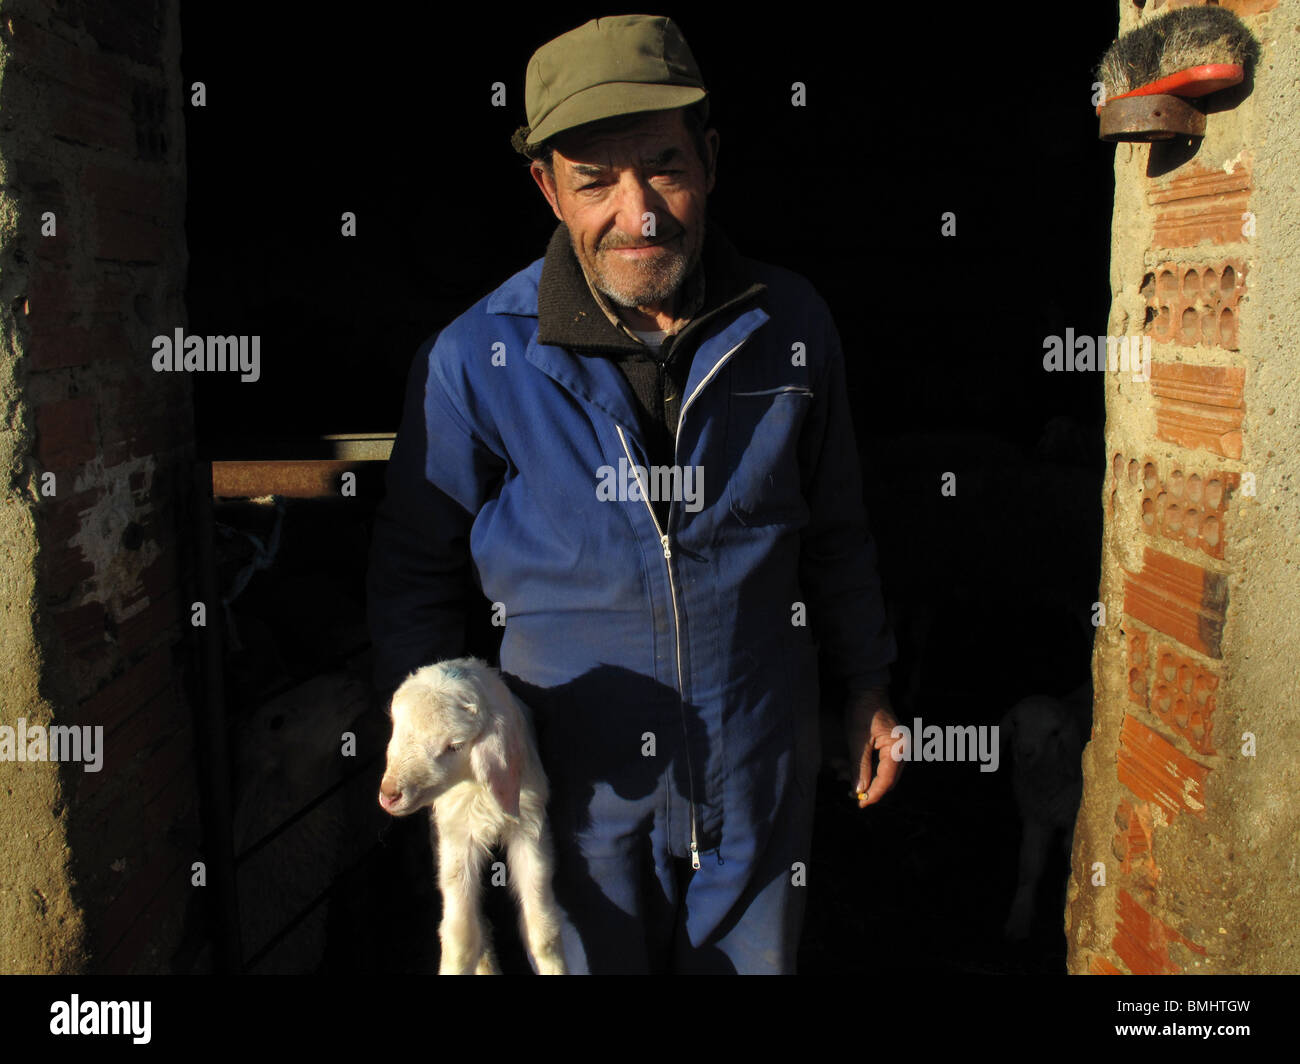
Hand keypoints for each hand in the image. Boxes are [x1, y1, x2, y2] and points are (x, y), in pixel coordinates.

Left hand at [844, 687, 903, 807]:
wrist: (867, 689)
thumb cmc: (863, 710)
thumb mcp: (857, 738)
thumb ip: (860, 765)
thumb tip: (860, 790)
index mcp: (899, 748)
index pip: (887, 779)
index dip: (874, 794)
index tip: (860, 804)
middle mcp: (903, 750)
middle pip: (889, 780)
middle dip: (870, 788)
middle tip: (851, 794)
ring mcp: (899, 748)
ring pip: (885, 774)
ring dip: (867, 779)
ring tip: (846, 776)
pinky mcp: (891, 746)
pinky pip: (882, 764)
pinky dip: (868, 769)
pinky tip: (853, 770)